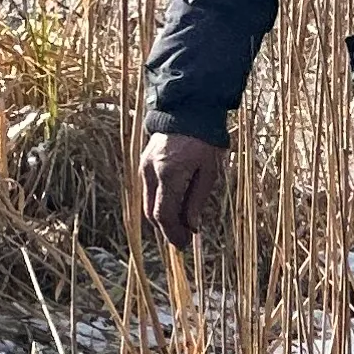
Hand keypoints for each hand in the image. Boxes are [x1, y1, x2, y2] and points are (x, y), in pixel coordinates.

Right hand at [142, 129, 228, 245]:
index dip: (173, 234)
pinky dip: (159, 204)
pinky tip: (174, 207)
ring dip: (162, 218)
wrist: (188, 109)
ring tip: (181, 225)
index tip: (184, 245)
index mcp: (169, 175)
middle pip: (152, 213)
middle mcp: (151, 172)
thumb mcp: (210, 171)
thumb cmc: (205, 139)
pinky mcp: (144, 163)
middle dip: (167, 229)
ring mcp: (144, 167)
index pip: (164, 215)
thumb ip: (197, 200)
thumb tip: (191, 226)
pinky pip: (148, 191)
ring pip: (147, 204)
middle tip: (183, 239)